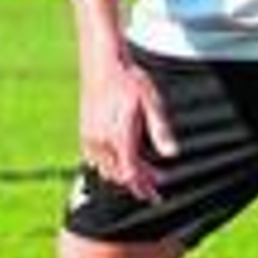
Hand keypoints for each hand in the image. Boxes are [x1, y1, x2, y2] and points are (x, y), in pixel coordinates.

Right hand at [79, 52, 177, 201]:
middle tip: (154, 189)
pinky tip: (120, 162)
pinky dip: (110, 166)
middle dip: (137, 184)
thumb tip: (172, 154)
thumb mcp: (151, 102)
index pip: (131, 173)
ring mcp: (90, 137)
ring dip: (124, 175)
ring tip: (141, 177)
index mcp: (119, 136)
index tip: (156, 196)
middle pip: (119, 174)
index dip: (144, 186)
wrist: (102, 62)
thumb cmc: (129, 79)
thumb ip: (160, 130)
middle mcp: (101, 141)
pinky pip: (96, 160)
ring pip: (107, 169)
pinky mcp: (85, 132)